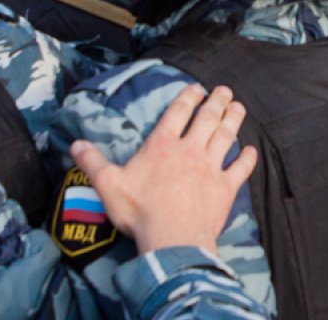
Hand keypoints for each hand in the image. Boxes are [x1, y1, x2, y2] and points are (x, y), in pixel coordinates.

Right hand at [71, 84, 257, 254]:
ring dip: (233, 120)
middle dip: (216, 102)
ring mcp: (210, 168)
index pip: (177, 113)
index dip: (188, 97)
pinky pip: (240, 168)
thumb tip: (75, 145)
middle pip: (207, 119)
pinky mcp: (225, 188)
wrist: (172, 238)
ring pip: (226, 137)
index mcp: (162, 146)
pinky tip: (252, 150)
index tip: (197, 88)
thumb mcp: (108, 185)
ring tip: (238, 107)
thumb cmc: (140, 211)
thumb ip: (92, 162)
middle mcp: (190, 150)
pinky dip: (247, 158)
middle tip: (224, 90)